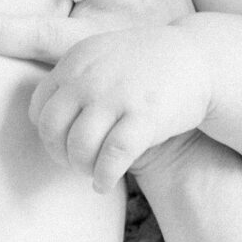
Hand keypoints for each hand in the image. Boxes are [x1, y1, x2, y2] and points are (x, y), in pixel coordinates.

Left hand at [28, 23, 214, 190]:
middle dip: (60, 155)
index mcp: (76, 61)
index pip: (40, 108)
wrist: (201, 58)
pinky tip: (105, 184)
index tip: (63, 145)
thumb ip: (74, 80)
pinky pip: (111, 158)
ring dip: (82, 168)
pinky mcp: (144, 117)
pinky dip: (103, 177)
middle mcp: (90, 78)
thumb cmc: (148, 66)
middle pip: (53, 130)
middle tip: (76, 164)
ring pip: (80, 147)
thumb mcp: (103, 57)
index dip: (48, 134)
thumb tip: (43, 122)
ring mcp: (117, 97)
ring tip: (93, 173)